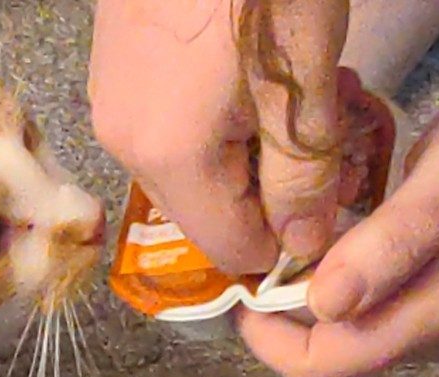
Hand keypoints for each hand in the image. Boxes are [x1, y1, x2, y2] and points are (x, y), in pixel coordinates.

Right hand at [90, 0, 349, 272]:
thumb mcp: (302, 79)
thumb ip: (301, 174)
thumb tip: (302, 241)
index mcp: (170, 157)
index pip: (229, 246)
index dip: (285, 232)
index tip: (326, 188)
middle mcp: (126, 145)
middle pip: (207, 208)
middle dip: (268, 186)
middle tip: (321, 128)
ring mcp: (112, 105)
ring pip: (189, 166)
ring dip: (244, 148)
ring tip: (285, 88)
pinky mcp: (113, 71)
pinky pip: (167, 125)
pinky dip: (214, 116)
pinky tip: (245, 68)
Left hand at [238, 69, 438, 376]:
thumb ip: (398, 240)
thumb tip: (327, 304)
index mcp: (435, 314)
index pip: (320, 367)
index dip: (268, 337)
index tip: (243, 285)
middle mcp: (436, 331)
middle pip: (330, 355)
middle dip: (285, 317)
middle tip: (262, 254)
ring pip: (349, 330)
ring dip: (312, 295)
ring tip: (297, 239)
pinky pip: (374, 304)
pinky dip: (343, 278)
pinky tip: (340, 233)